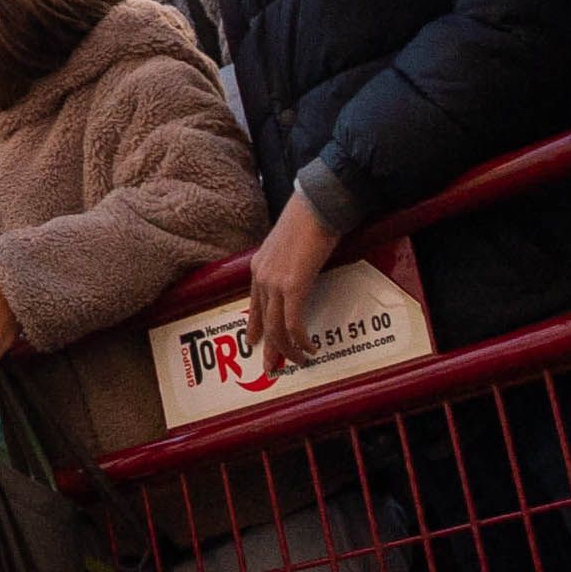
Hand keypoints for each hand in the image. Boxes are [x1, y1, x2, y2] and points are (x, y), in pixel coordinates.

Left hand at [242, 190, 336, 368]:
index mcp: (259, 266)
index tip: (254, 342)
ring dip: (287, 349)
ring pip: (277, 328)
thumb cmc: (309, 219)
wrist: (316, 204)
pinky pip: (294, 323)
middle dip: (269, 348)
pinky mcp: (293, 286)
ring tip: (298, 361)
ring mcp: (275, 282)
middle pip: (263, 321)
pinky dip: (301, 340)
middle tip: (272, 367)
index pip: (254, 304)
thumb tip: (300, 271)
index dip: (255, 326)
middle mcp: (262, 276)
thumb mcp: (291, 245)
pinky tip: (310, 347)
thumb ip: (289, 262)